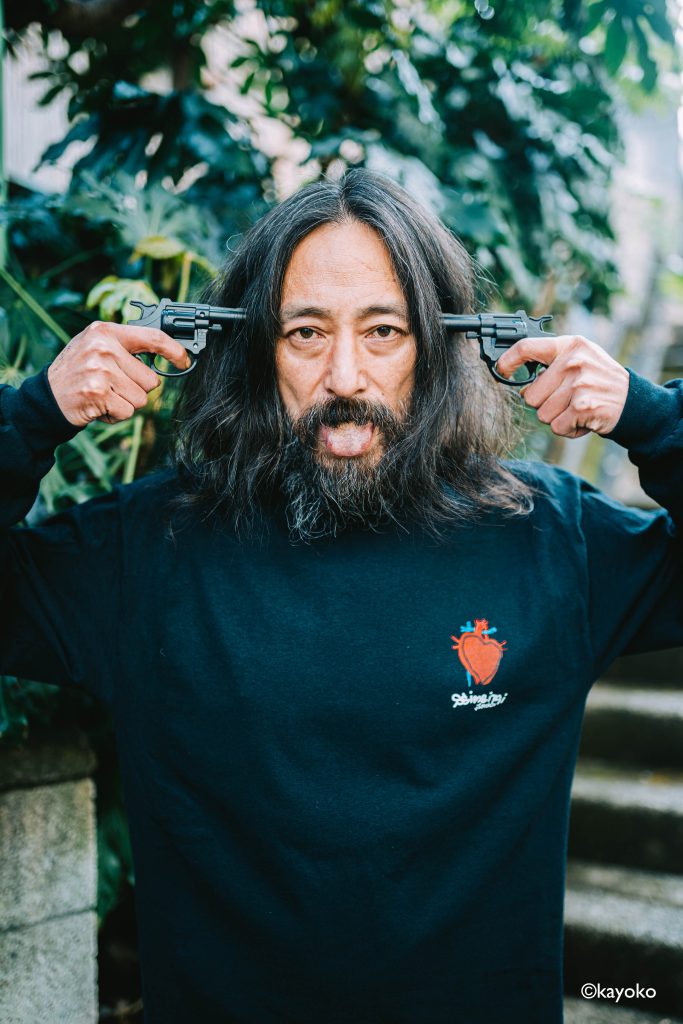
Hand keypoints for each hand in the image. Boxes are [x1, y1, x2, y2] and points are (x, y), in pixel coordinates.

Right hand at [47, 322, 190, 426]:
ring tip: (105, 395)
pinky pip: (127, 412)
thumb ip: (126, 347)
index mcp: (106, 331)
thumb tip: (165, 352)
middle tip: (113, 386)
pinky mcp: (98, 393)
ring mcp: (100, 370)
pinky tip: (99, 406)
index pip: (153, 337)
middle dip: (137, 389)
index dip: (175, 351)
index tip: (184, 360)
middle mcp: (104, 347)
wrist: (48, 396)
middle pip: (151, 379)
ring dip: (126, 403)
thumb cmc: (78, 372)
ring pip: (141, 398)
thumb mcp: (97, 347)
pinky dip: (116, 415)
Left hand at [495, 334, 629, 437]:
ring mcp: (578, 384)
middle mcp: (573, 361)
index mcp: (569, 345)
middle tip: (566, 400)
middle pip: (530, 395)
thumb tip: (520, 386)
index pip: (526, 347)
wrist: (633, 401)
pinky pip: (557, 427)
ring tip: (577, 408)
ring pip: (542, 414)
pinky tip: (583, 419)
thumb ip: (551, 365)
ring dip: (557, 418)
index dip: (507, 361)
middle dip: (544, 404)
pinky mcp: (583, 406)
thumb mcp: (580, 359)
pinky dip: (568, 429)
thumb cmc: (598, 380)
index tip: (501, 371)